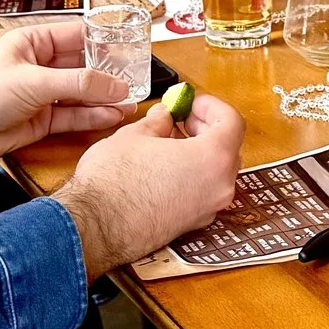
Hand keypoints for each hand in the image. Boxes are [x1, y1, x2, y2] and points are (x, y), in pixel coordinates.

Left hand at [0, 21, 133, 192]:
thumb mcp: (34, 81)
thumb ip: (79, 84)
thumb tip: (115, 85)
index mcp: (32, 42)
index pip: (77, 35)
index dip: (105, 40)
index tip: (132, 46)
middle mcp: (37, 66)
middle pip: (82, 66)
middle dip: (109, 73)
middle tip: (139, 77)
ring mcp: (39, 95)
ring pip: (79, 94)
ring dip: (104, 98)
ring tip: (132, 100)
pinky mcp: (38, 122)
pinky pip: (71, 117)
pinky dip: (91, 118)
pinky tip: (111, 116)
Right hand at [53, 94, 245, 273]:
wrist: (96, 226)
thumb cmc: (114, 182)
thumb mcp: (136, 135)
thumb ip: (159, 121)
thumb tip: (165, 116)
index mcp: (213, 158)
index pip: (232, 122)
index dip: (212, 106)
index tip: (192, 101)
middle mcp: (219, 187)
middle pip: (228, 147)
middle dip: (205, 128)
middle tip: (180, 117)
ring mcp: (208, 209)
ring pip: (216, 172)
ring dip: (198, 152)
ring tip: (167, 141)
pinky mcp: (192, 224)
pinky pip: (203, 191)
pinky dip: (192, 174)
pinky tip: (164, 167)